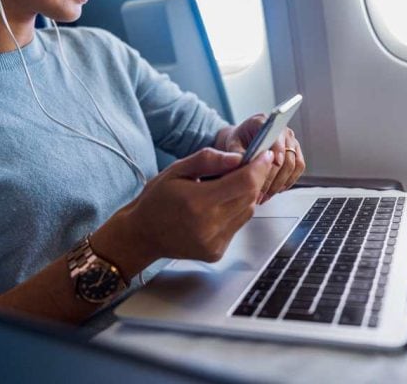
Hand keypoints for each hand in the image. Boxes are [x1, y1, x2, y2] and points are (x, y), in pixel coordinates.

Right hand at [126, 147, 274, 262]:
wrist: (142, 235)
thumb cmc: (156, 200)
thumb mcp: (176, 170)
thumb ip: (208, 160)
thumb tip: (237, 157)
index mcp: (197, 202)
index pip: (244, 182)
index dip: (259, 166)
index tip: (264, 154)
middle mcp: (208, 226)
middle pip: (250, 196)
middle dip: (253, 178)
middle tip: (242, 168)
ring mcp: (214, 242)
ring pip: (247, 211)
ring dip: (243, 195)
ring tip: (223, 189)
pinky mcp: (216, 252)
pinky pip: (237, 226)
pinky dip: (234, 212)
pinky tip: (216, 208)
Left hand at [218, 115, 305, 203]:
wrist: (243, 142)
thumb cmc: (238, 142)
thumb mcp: (231, 145)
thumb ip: (236, 152)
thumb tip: (242, 162)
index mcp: (265, 122)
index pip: (276, 135)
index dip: (277, 149)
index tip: (275, 163)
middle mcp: (282, 130)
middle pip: (286, 155)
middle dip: (273, 177)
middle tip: (261, 192)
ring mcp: (291, 141)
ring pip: (293, 164)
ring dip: (280, 183)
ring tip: (266, 195)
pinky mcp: (296, 153)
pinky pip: (298, 168)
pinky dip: (288, 181)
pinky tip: (275, 190)